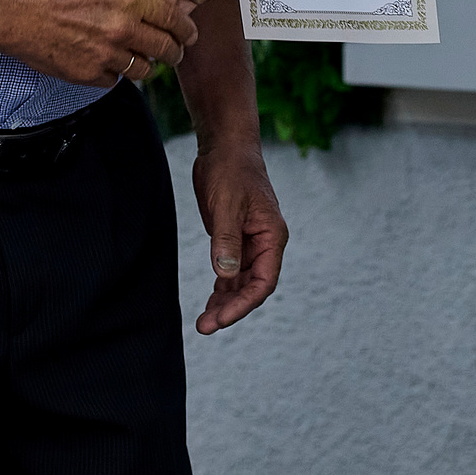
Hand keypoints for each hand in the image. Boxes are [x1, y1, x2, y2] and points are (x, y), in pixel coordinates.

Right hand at [0, 0, 195, 86]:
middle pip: (165, 48)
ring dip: (143, 65)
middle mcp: (122, 28)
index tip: (189, 34)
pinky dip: (113, 74)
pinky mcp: (88, 74)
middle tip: (175, 53)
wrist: (13, 11)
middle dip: (174, 52)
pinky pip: (114, 80)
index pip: (172, 18)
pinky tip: (107, 64)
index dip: (185, 28)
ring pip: (142, 69)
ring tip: (140, 60)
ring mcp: (106, 54)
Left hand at [191, 144, 288, 333]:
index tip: (221, 318)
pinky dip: (222, 288)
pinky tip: (210, 302)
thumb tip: (226, 275)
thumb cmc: (231, 170)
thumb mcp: (227, 205)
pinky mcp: (234, 239)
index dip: (243, 303)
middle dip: (231, 309)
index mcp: (272, 236)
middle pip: (252, 287)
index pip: (264, 281)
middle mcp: (264, 244)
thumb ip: (227, 240)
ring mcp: (250, 243)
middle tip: (205, 327)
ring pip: (241, 283)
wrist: (225, 147)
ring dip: (225, 302)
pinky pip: (231, 271)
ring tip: (204, 322)